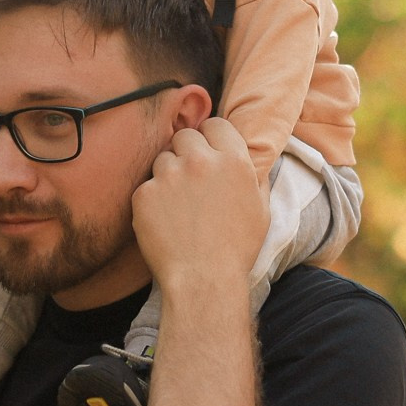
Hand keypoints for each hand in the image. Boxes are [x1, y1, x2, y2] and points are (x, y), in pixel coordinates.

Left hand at [133, 118, 266, 291]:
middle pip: (185, 136)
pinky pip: (147, 186)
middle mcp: (200, 161)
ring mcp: (169, 175)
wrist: (203, 280)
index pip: (215, 124)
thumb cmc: (236, 249)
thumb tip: (248, 158)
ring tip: (179, 206)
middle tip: (192, 180)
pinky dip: (153, 200)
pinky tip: (165, 221)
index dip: (211, 138)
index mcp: (233, 160)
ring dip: (169, 175)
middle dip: (187, 152)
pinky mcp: (144, 193)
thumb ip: (253, 176)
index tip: (209, 153)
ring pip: (163, 159)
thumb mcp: (261, 209)